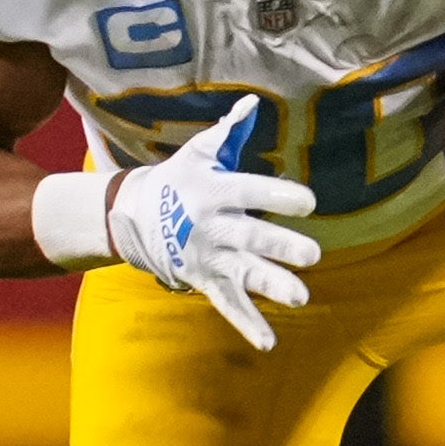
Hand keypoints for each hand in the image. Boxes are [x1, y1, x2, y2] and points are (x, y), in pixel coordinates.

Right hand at [109, 101, 319, 351]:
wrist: (131, 216)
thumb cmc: (177, 178)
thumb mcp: (198, 152)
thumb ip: (229, 132)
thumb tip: (253, 103)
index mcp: (216, 190)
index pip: (252, 190)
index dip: (279, 195)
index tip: (309, 202)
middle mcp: (214, 226)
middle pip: (252, 236)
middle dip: (281, 245)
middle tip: (312, 255)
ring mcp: (210, 256)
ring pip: (244, 273)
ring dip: (271, 285)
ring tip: (300, 298)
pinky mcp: (204, 280)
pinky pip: (228, 305)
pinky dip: (247, 324)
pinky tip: (269, 342)